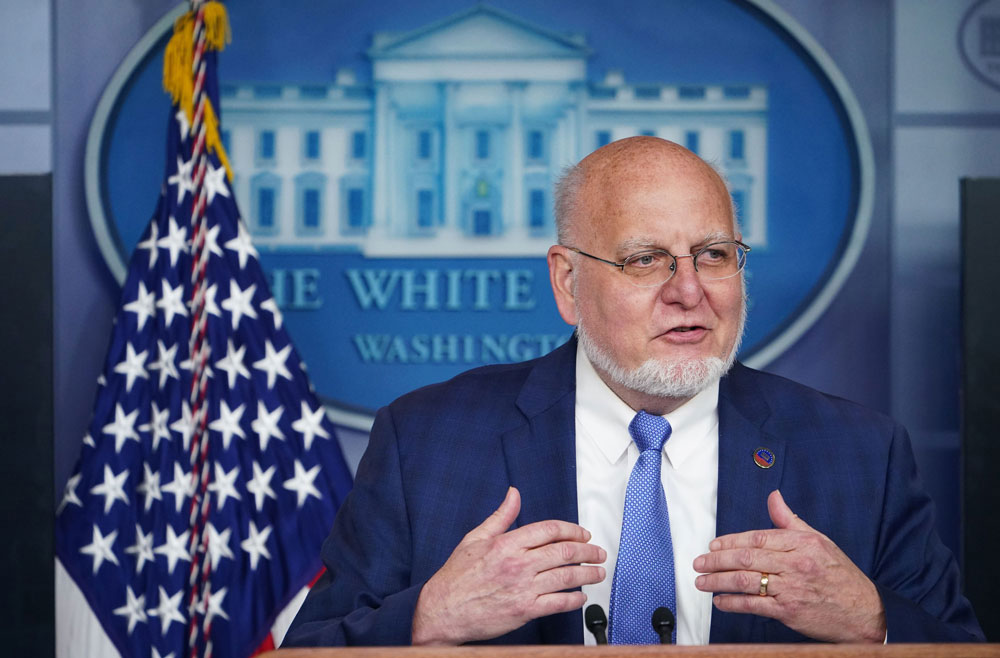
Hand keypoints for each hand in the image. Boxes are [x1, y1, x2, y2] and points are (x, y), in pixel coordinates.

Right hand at [411, 486, 606, 644]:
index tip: (583, 533)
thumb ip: (501, 516)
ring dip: (588, 573)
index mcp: (507, 543)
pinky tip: (581, 596)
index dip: (572, 529)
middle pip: (565, 552)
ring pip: (566, 576)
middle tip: (598, 552)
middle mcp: (518, 564)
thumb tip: (514, 494)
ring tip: (598, 572)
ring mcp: (523, 588)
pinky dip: (574, 599)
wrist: (443, 610)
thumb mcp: (475, 538)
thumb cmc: (457, 576)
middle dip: (588, 551)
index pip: (550, 530)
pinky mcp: (524, 610)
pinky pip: (558, 603)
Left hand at [693, 490, 885, 642]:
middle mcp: (795, 563)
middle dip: (717, 560)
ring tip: (702, 581)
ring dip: (718, 581)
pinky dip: (733, 603)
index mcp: (801, 543)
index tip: (713, 545)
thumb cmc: (840, 575)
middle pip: (746, 558)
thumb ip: (790, 520)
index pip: (757, 538)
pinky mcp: (789, 611)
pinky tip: (720, 601)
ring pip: (745, 581)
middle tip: (699, 562)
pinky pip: (754, 605)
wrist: (864, 611)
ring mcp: (791, 588)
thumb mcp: (819, 541)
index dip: (730, 541)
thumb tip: (774, 496)